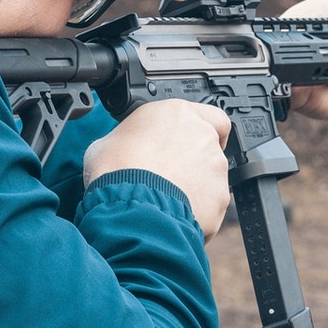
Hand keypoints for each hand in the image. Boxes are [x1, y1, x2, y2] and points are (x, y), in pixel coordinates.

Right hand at [83, 101, 232, 241]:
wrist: (130, 206)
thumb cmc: (116, 171)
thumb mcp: (108, 142)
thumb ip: (129, 138)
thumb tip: (125, 148)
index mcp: (177, 114)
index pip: (209, 114)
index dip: (203, 130)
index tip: (191, 141)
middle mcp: (202, 135)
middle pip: (208, 148)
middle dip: (192, 162)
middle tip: (169, 175)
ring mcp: (215, 166)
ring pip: (211, 177)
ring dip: (195, 186)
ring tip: (166, 199)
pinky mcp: (219, 196)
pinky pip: (211, 203)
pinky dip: (198, 209)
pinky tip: (174, 213)